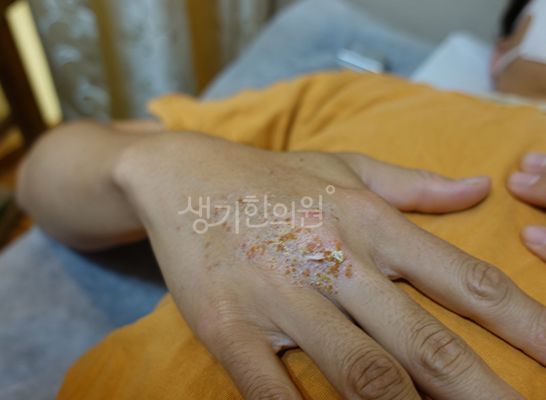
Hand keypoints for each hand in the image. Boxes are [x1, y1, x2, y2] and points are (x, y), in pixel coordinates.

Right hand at [116, 131, 544, 399]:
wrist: (179, 175)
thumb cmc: (269, 176)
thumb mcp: (343, 168)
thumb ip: (413, 184)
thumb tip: (479, 189)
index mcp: (369, 222)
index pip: (466, 280)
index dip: (527, 326)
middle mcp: (333, 259)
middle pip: (426, 345)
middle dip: (484, 395)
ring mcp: (278, 295)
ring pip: (362, 374)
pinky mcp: (225, 325)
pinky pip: (273, 390)